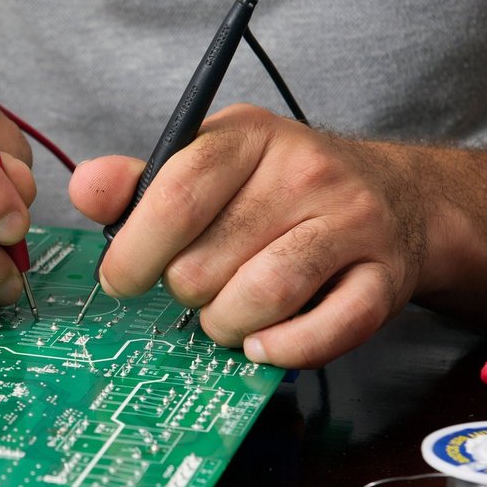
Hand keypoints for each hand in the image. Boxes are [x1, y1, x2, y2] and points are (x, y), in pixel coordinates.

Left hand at [69, 103, 430, 367]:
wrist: (401, 199)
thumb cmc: (287, 190)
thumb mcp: (217, 165)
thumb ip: (147, 182)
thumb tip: (86, 189)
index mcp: (252, 136)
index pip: (176, 194)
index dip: (134, 251)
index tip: (121, 280)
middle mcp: (307, 172)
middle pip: (208, 261)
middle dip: (185, 293)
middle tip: (195, 290)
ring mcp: (352, 224)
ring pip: (262, 296)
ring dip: (227, 325)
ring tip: (226, 318)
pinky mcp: (384, 278)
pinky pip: (327, 330)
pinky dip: (283, 350)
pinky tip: (262, 344)